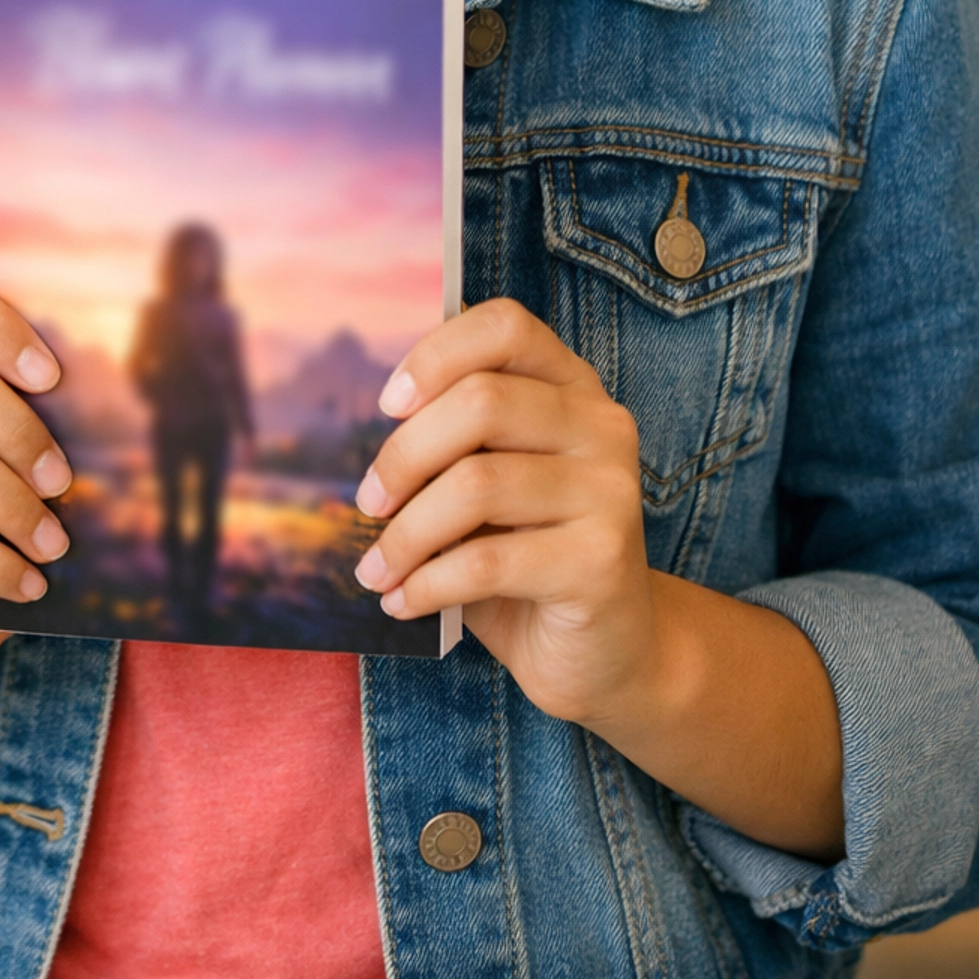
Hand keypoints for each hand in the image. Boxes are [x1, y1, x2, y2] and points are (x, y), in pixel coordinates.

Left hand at [352, 298, 653, 725]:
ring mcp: (610, 492)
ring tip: (376, 570)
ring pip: (476, 484)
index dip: (437, 355)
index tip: (388, 406)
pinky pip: (487, 561)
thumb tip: (369, 443)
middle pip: (481, 401)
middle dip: (405, 455)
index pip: (506, 327)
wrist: (609, 652)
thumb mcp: (492, 485)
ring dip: (406, 533)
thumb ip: (455, 446)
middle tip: (368, 503)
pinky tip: (405, 602)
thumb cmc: (531, 555)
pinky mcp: (601, 562)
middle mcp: (601, 426)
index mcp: (572, 387)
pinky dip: (427, 583)